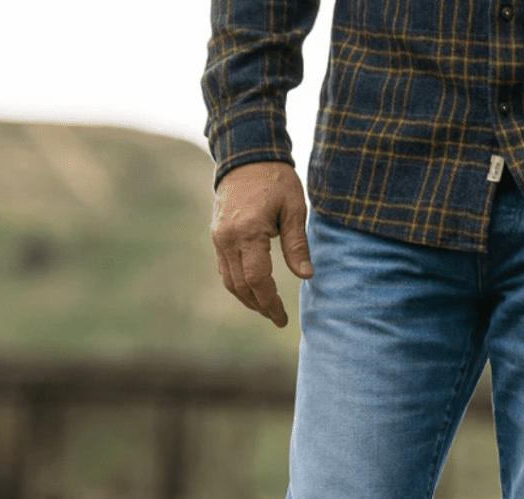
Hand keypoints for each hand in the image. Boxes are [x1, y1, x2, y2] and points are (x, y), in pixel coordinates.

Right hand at [211, 161, 312, 326]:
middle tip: (278, 318)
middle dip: (260, 306)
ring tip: (266, 309)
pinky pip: (224, 269)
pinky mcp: (217, 236)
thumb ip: (297, 244)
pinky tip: (253, 291)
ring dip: (247, 299)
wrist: (246, 156)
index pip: (257, 279)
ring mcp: (219, 238)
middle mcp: (228, 238)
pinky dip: (238, 285)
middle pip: (241, 285)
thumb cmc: (275, 180)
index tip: (282, 317)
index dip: (270, 302)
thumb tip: (306, 276)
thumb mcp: (294, 209)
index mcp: (249, 232)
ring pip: (229, 281)